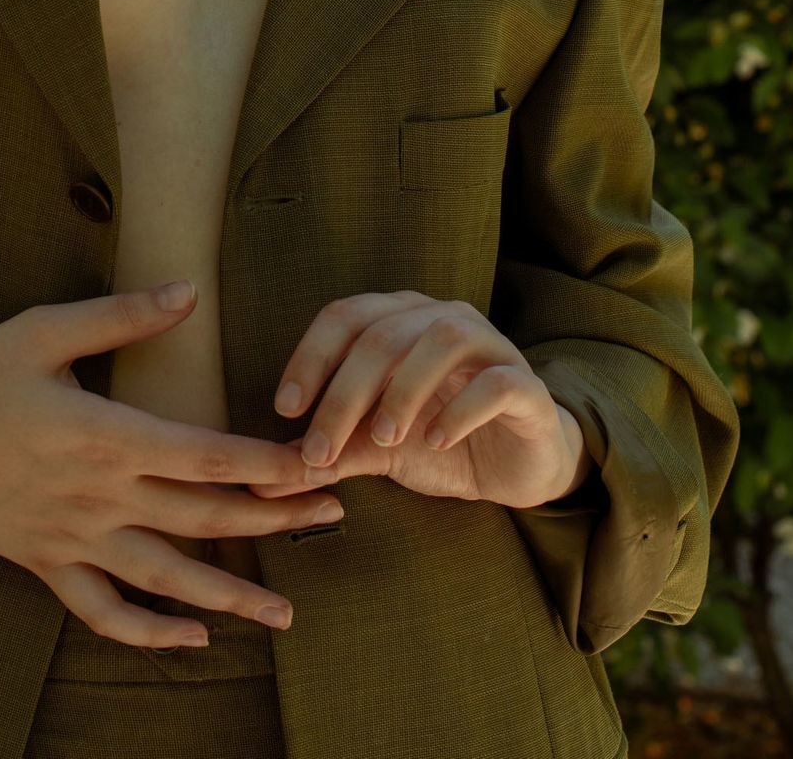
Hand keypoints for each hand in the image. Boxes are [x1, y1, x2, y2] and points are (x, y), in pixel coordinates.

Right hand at [0, 282, 346, 650]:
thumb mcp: (42, 329)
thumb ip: (121, 315)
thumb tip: (189, 292)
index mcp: (103, 434)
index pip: (205, 455)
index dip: (266, 463)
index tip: (316, 463)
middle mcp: (95, 496)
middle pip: (203, 519)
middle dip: (274, 521)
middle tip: (332, 517)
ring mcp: (70, 539)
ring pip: (165, 578)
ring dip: (229, 596)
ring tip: (284, 611)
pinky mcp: (44, 564)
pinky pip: (103, 610)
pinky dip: (149, 631)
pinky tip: (191, 637)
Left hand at [247, 291, 584, 510]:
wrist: (517, 466)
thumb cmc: (440, 442)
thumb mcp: (378, 450)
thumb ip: (332, 453)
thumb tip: (267, 475)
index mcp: (400, 319)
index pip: (345, 316)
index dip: (310, 357)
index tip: (285, 409)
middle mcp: (442, 318)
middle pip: (383, 333)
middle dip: (344, 393)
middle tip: (320, 448)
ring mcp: (489, 345)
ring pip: (440, 339)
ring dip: (403, 390)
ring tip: (382, 440)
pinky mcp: (525, 384)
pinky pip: (495, 382)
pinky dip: (461, 409)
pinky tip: (436, 442)